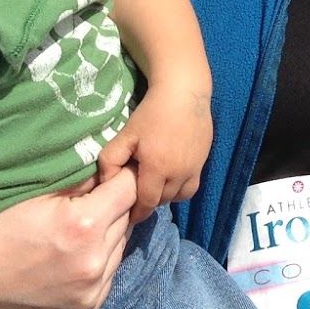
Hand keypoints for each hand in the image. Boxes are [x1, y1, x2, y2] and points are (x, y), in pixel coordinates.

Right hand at [0, 170, 135, 308]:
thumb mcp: (34, 198)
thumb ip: (80, 183)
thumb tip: (111, 169)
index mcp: (83, 226)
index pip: (130, 189)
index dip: (123, 178)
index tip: (115, 175)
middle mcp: (94, 263)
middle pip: (128, 220)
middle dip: (114, 208)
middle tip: (91, 205)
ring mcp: (91, 294)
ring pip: (120, 251)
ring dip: (107, 239)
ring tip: (78, 235)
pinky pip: (107, 281)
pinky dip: (97, 268)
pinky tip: (72, 262)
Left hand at [96, 85, 211, 222]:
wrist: (184, 94)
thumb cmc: (151, 113)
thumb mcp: (125, 134)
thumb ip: (110, 161)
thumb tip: (106, 183)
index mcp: (157, 169)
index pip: (147, 203)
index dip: (136, 212)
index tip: (128, 215)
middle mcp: (178, 174)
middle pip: (162, 201)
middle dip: (149, 202)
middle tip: (137, 195)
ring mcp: (194, 168)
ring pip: (178, 196)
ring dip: (165, 196)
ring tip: (155, 186)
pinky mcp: (203, 162)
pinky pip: (191, 186)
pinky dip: (180, 188)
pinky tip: (170, 176)